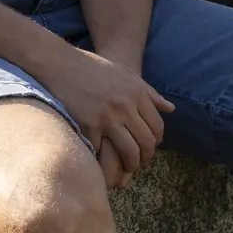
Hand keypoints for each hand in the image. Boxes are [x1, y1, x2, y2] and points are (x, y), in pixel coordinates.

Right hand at [38, 46, 173, 188]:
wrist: (62, 64)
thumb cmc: (94, 68)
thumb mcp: (126, 75)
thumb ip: (149, 93)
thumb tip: (170, 109)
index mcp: (137, 94)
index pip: (157, 126)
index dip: (155, 141)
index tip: (148, 147)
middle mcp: (126, 106)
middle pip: (146, 141)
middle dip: (145, 156)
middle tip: (138, 161)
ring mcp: (108, 117)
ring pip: (130, 151)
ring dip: (130, 165)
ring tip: (125, 168)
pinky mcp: (89, 126)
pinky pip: (104, 151)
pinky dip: (105, 160)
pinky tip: (104, 161)